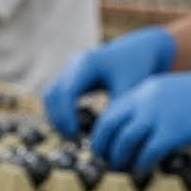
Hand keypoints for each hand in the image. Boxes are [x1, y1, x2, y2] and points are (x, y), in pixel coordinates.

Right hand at [43, 26, 177, 136]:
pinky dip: (61, 112)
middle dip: (58, 119)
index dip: (66, 115)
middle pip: (52, 95)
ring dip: (56, 117)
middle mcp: (74, 65)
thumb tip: (101, 136)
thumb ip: (115, 111)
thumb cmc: (137, 69)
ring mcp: (69, 69)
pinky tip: (74, 126)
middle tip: (72, 139)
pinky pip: (56, 97)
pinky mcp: (70, 77)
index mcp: (87, 64)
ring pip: (51, 96)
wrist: (140, 51)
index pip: (66, 92)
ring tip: (72, 135)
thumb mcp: (129, 90)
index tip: (76, 134)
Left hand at [91, 62, 190, 173]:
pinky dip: (141, 165)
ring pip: (124, 141)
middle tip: (108, 163)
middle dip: (104, 148)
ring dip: (120, 159)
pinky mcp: (174, 131)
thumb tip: (139, 135)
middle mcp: (147, 99)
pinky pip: (147, 152)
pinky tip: (143, 171)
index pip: (110, 112)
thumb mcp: (174, 96)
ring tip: (124, 169)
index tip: (104, 148)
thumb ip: (154, 110)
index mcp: (146, 89)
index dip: (102, 133)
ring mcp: (159, 115)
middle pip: (109, 126)